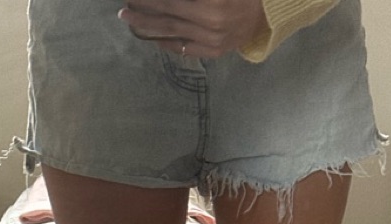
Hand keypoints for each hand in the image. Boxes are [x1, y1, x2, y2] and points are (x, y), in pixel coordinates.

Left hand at [118, 0, 269, 58]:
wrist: (267, 12)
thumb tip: (168, 0)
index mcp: (212, 3)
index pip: (171, 1)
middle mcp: (210, 23)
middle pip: (167, 16)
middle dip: (143, 12)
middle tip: (124, 9)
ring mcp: (211, 41)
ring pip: (172, 33)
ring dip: (148, 27)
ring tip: (131, 20)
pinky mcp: (213, 52)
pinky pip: (184, 48)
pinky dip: (166, 42)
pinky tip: (153, 37)